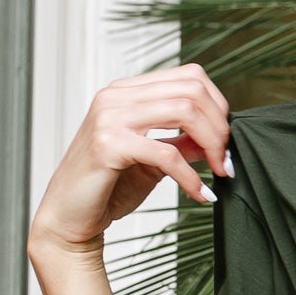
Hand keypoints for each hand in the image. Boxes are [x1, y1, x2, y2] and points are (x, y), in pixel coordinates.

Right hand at [29, 63, 233, 256]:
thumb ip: (183, 143)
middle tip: (226, 159)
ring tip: (220, 172)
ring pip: (184, 111)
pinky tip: (199, 193)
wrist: (69, 218)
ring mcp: (109, 117)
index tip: (226, 140)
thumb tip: (219, 138)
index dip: (219, 106)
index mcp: (127, 92)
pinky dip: (190, 176)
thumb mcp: (154, 161)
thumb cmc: (108, 188)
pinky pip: (166, 153)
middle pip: (192, 90)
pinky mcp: (107, 144)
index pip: (189, 76)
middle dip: (220, 126)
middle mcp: (116, 96)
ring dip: (212, 144)